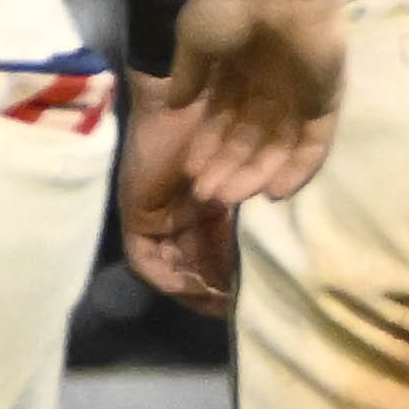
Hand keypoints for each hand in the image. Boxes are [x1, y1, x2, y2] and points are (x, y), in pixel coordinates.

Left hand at [119, 75, 240, 313]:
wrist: (184, 102)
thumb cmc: (227, 125)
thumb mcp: (246, 174)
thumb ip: (253, 203)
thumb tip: (271, 233)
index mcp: (207, 205)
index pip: (216, 251)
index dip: (232, 274)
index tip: (254, 293)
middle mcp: (180, 214)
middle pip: (192, 266)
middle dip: (214, 289)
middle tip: (238, 307)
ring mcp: (156, 217)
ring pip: (170, 269)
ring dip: (193, 290)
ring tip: (221, 303)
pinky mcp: (136, 218)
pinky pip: (145, 262)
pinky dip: (167, 278)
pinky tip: (193, 288)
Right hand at [152, 0, 347, 215]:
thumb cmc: (229, 2)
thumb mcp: (193, 39)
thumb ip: (189, 76)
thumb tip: (176, 107)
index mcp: (233, 75)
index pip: (220, 124)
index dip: (206, 150)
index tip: (189, 174)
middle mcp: (265, 91)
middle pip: (248, 142)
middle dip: (227, 169)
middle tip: (207, 195)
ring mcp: (297, 97)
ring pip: (278, 148)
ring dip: (256, 174)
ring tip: (232, 196)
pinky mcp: (325, 99)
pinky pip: (314, 144)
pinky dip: (298, 169)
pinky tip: (274, 192)